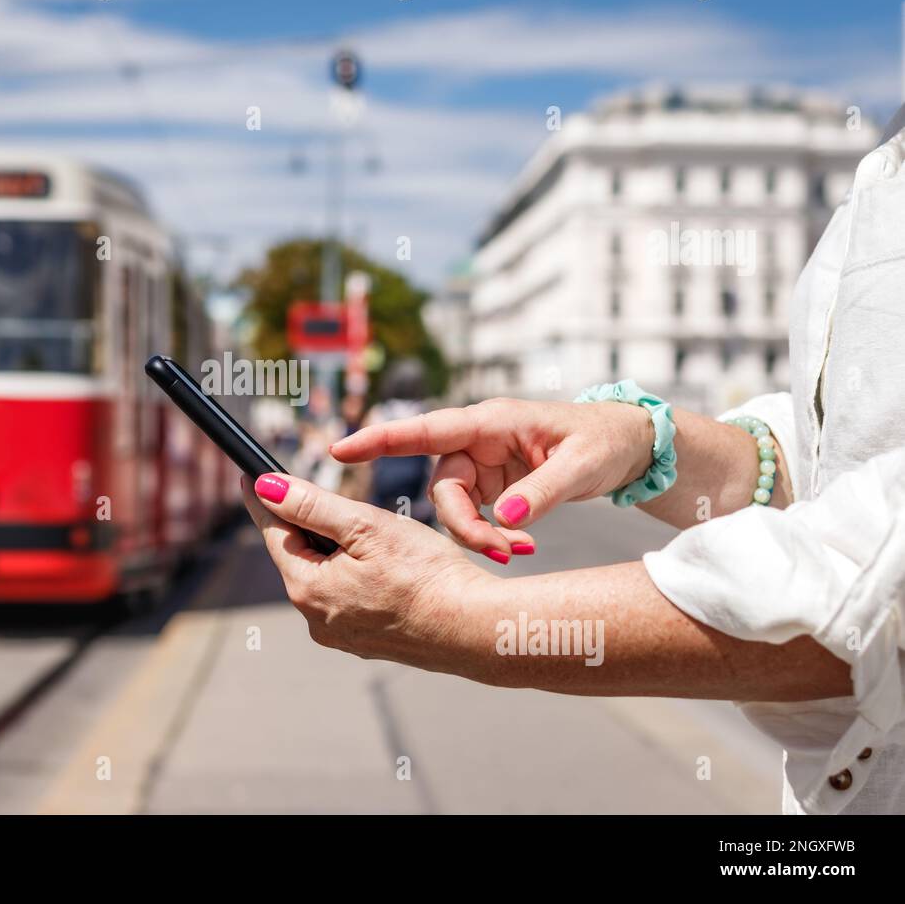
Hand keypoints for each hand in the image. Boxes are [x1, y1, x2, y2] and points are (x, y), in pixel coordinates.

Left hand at [242, 473, 487, 671]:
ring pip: (325, 578)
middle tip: (324, 498)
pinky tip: (386, 568)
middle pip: (299, 556)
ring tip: (370, 536)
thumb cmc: (426, 574)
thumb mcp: (365, 527)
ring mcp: (342, 635)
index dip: (263, 500)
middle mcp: (317, 619)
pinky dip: (358, 577)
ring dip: (336, 552)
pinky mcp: (367, 641)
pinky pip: (349, 598)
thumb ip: (312, 506)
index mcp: (309, 589)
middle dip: (309, 526)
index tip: (249, 477)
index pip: (274, 533)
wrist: (474, 628)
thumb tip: (266, 488)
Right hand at [330, 398, 653, 558]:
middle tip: (501, 550)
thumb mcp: (581, 465)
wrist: (629, 447)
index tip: (342, 450)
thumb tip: (505, 517)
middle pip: (443, 486)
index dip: (381, 439)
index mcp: (490, 421)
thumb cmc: (606, 440)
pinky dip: (493, 535)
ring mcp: (484, 464)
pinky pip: (475, 514)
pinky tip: (521, 546)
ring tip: (520, 551)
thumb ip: (541, 491)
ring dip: (480, 535)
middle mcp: (479, 440)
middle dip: (462, 524)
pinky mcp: (494, 484)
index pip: (426, 429)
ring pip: (455, 506)